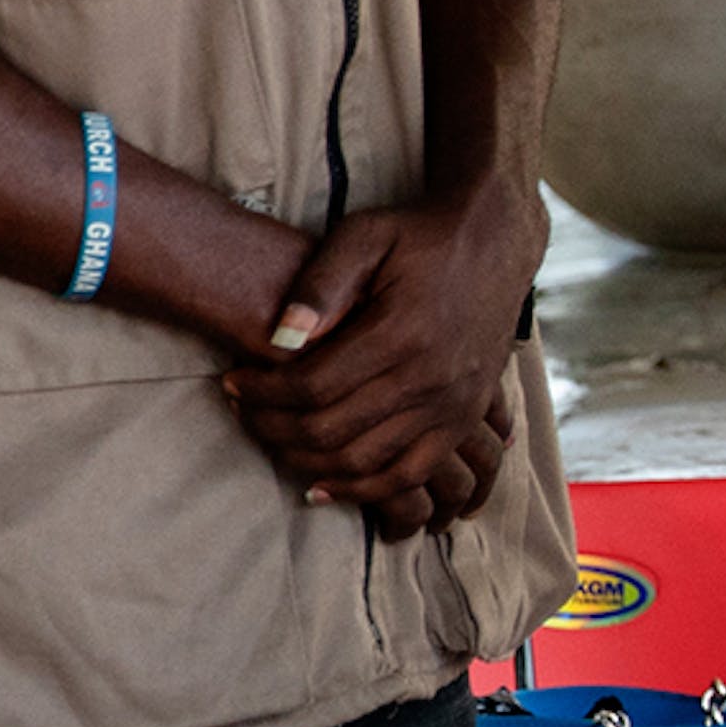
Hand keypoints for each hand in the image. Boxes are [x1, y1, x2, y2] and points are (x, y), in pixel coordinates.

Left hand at [223, 178, 537, 522]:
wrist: (493, 244)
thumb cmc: (418, 237)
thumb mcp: (364, 235)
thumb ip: (319, 284)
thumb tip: (278, 339)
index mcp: (401, 333)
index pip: (312, 387)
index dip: (262, 394)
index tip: (232, 383)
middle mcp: (430, 379)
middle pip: (332, 431)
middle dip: (273, 428)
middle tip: (242, 412)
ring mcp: (452, 407)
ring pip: (365, 462)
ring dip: (308, 462)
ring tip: (274, 441)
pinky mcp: (464, 420)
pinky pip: (410, 476)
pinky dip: (363, 491)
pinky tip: (325, 485)